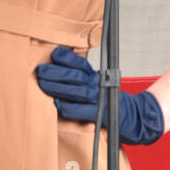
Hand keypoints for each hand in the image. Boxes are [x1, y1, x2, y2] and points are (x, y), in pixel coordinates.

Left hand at [34, 46, 164, 145]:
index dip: (67, 57)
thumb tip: (55, 65)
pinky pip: (81, 111)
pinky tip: (56, 104)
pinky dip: (68, 108)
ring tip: (42, 83)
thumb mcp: (94, 83)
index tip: (54, 54)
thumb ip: (79, 76)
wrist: (128, 115)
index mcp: (95, 76)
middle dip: (56, 72)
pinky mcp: (98, 114)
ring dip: (57, 87)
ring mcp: (98, 99)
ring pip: (76, 91)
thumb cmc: (105, 99)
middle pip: (75, 76)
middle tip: (40, 70)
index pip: (80, 63)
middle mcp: (97, 85)